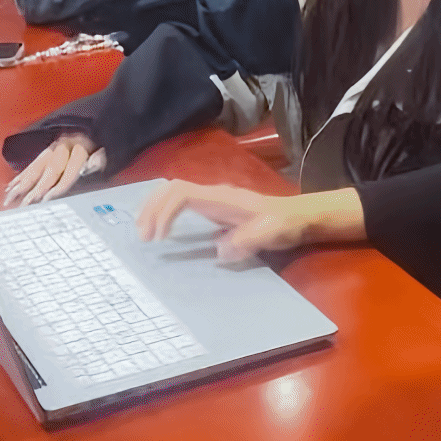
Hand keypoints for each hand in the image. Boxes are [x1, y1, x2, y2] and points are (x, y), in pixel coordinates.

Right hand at [4, 133, 106, 204]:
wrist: (104, 119)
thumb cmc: (106, 140)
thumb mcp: (111, 149)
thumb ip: (100, 159)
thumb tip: (92, 166)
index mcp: (81, 146)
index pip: (68, 171)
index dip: (57, 186)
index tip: (46, 199)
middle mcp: (64, 145)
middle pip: (47, 171)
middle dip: (34, 190)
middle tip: (23, 205)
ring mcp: (53, 147)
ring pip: (35, 167)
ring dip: (21, 185)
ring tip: (9, 199)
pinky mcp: (48, 149)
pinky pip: (32, 164)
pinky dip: (20, 176)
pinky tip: (10, 187)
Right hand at [135, 181, 365, 262]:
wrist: (299, 217)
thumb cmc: (284, 224)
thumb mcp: (270, 233)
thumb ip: (247, 241)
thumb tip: (220, 251)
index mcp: (221, 197)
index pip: (182, 194)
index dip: (164, 212)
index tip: (158, 237)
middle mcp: (212, 194)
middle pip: (171, 189)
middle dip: (151, 208)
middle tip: (142, 235)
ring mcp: (212, 199)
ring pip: (173, 193)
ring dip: (155, 209)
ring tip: (145, 233)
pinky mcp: (214, 208)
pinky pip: (181, 203)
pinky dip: (165, 213)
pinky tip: (161, 231)